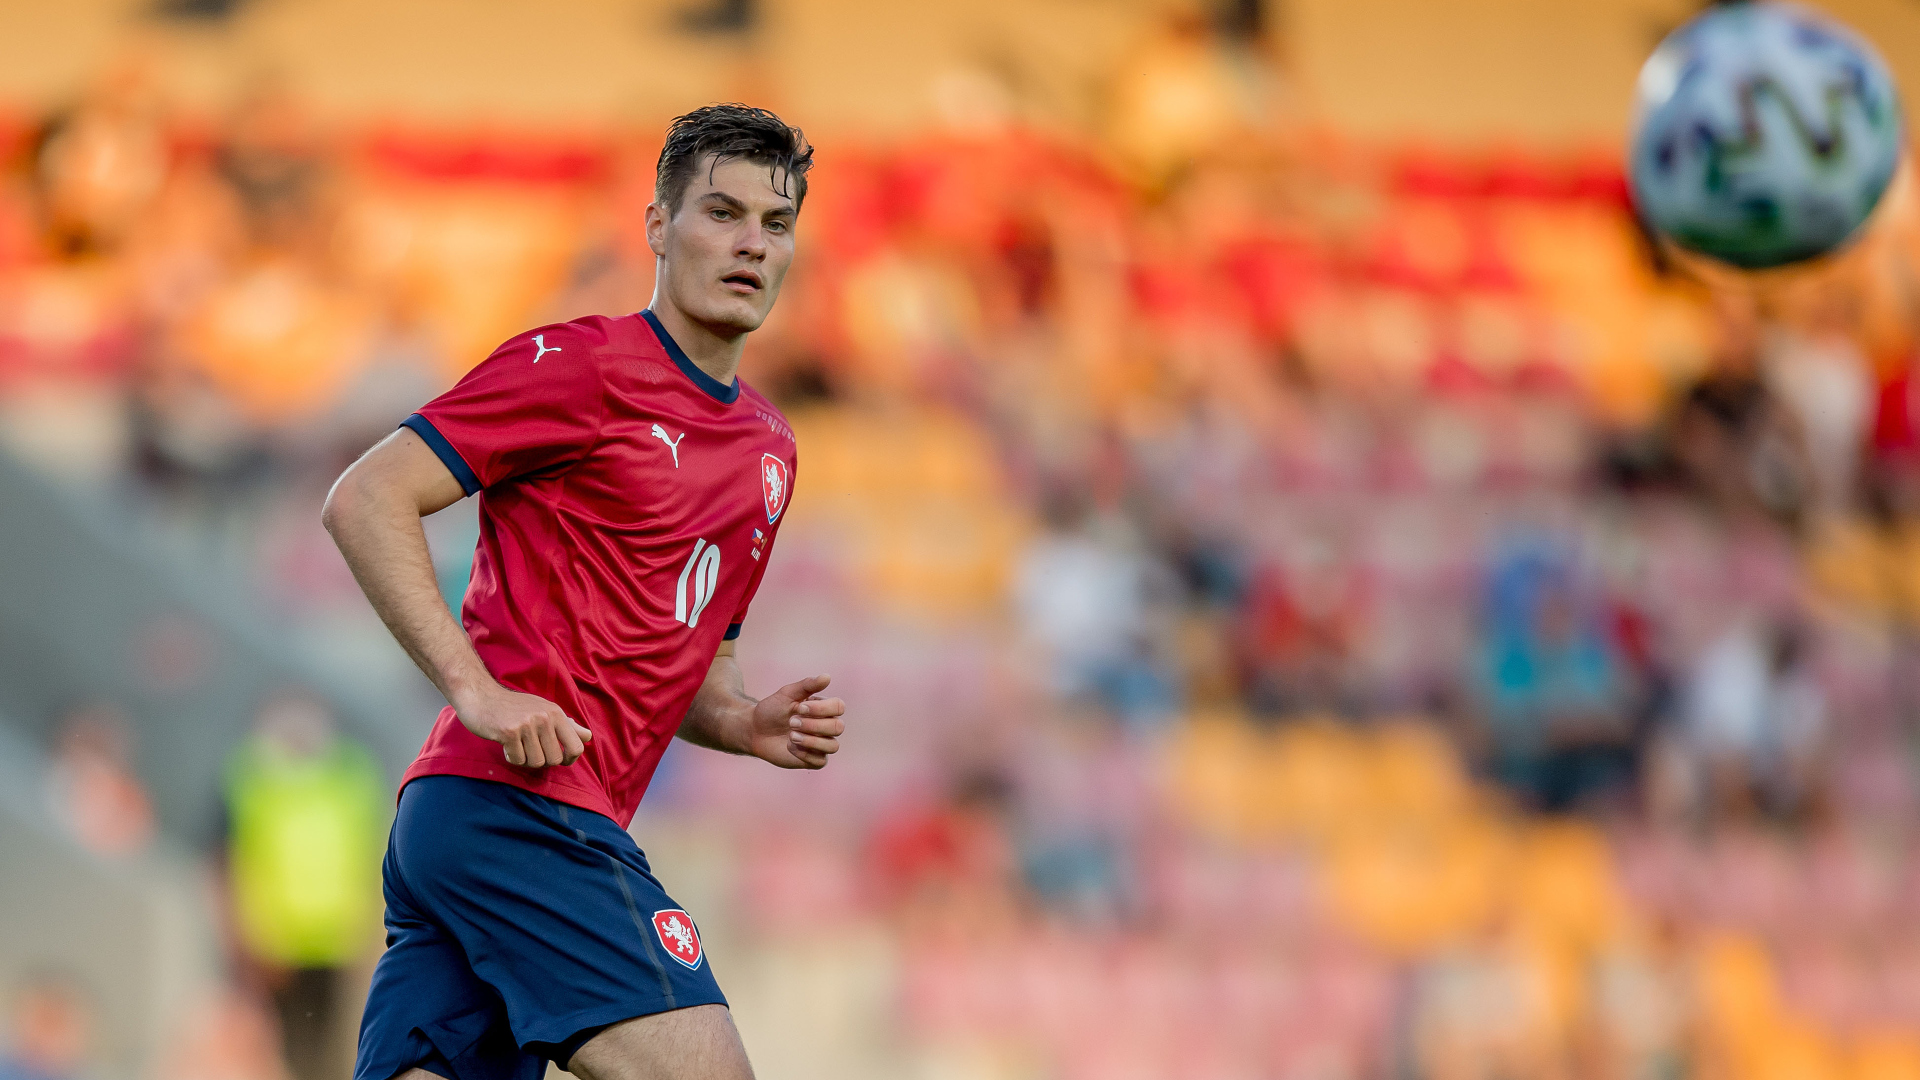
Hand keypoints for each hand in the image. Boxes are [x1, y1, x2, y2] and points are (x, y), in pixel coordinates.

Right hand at [455, 682, 592, 767]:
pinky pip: (517, 760)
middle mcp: (544, 717)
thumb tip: (588, 737)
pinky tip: (506, 745)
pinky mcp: (509, 732)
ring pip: (536, 762)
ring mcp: (527, 724)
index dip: (569, 759)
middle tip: (529, 750)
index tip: (559, 759)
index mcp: (556, 713)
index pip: (577, 746)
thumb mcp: (543, 710)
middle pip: (554, 759)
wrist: (480, 696)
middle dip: (542, 760)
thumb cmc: (512, 707)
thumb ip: (566, 725)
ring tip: (517, 745)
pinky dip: (511, 757)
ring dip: (525, 759)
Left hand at [748, 674, 844, 768]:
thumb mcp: (787, 694)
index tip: (799, 707)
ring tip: (791, 735)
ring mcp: (821, 744)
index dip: (821, 709)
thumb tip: (827, 677)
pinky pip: (820, 761)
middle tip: (791, 722)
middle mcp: (826, 726)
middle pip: (838, 727)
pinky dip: (804, 753)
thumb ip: (807, 685)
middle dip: (813, 725)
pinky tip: (789, 746)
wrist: (755, 730)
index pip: (838, 707)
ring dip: (811, 740)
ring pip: (833, 746)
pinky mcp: (813, 760)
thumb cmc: (772, 710)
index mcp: (824, 708)